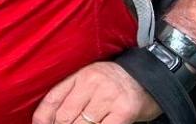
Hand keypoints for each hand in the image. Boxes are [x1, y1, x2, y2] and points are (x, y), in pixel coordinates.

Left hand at [32, 61, 161, 123]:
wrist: (153, 76)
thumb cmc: (116, 84)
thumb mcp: (91, 81)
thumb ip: (72, 96)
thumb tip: (53, 119)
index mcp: (79, 76)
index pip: (52, 99)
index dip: (42, 118)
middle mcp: (91, 83)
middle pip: (65, 116)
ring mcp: (108, 96)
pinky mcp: (125, 110)